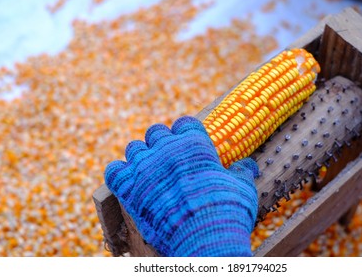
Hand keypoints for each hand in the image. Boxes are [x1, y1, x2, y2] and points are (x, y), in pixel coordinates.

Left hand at [104, 116, 258, 255]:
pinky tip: (130, 182)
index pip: (185, 123)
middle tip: (169, 159)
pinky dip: (120, 174)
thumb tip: (248, 164)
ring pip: (134, 148)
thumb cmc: (228, 210)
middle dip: (162, 143)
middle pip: (156, 132)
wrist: (205, 239)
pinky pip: (114, 170)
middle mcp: (167, 149)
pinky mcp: (128, 189)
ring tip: (149, 171)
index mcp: (194, 144)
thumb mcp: (243, 187)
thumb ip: (241, 172)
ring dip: (141, 156)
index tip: (189, 143)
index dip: (186, 133)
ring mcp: (145, 168)